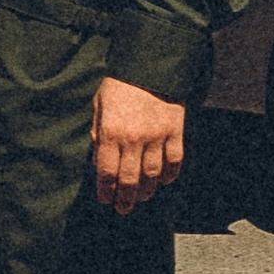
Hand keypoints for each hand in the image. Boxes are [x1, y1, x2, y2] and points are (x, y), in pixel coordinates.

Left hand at [92, 79, 183, 215]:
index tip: (105, 200)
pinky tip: (164, 180)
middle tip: (123, 209)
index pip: (106, 171)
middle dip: (125, 199)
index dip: (105, 190)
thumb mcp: (99, 105)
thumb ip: (97, 132)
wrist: (150, 64)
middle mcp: (133, 138)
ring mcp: (156, 136)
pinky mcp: (175, 131)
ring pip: (152, 175)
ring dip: (146, 191)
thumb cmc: (120, 85)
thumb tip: (97, 159)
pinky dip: (170, 174)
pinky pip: (174, 161)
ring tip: (142, 197)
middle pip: (129, 180)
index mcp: (110, 132)